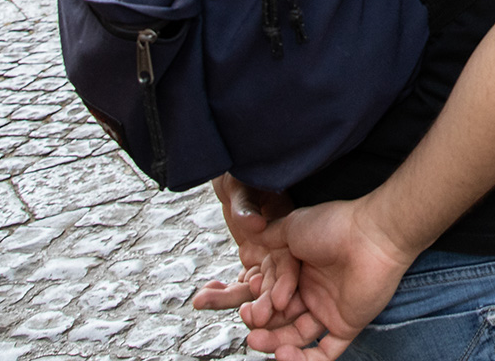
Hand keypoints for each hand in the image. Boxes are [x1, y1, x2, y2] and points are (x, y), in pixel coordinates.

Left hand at [193, 175, 293, 310]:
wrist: (236, 177)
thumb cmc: (247, 177)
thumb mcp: (247, 187)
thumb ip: (248, 206)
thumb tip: (251, 223)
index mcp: (288, 234)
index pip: (291, 265)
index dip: (285, 284)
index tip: (277, 302)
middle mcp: (280, 250)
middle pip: (274, 284)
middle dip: (262, 303)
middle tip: (251, 317)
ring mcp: (265, 258)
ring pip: (252, 288)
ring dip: (230, 299)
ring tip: (204, 301)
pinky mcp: (251, 260)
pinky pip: (238, 284)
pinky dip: (221, 292)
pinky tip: (203, 296)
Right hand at [241, 198, 418, 360]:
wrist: (373, 235)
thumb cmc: (336, 226)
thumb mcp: (293, 227)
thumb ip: (270, 237)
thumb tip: (251, 235)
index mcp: (302, 272)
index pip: (272, 296)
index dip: (260, 301)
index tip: (250, 299)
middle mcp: (315, 292)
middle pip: (281, 320)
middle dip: (262, 323)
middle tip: (252, 317)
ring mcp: (330, 310)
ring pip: (296, 338)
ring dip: (275, 344)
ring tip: (257, 340)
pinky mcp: (346, 325)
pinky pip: (324, 353)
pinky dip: (302, 360)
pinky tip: (283, 353)